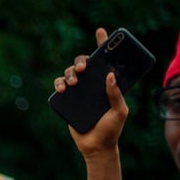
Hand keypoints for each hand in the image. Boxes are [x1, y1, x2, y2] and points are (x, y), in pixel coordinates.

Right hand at [52, 28, 128, 159]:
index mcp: (107, 83)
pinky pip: (59, 87)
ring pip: (70, 73)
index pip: (105, 61)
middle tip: (85, 67)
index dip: (103, 44)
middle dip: (83, 61)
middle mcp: (92, 85)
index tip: (101, 31)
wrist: (95, 147)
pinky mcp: (67, 102)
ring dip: (70, 73)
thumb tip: (109, 75)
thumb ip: (116, 94)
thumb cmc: (111, 130)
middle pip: (84, 64)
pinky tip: (62, 88)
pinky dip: (59, 84)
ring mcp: (79, 92)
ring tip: (73, 82)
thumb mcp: (119, 112)